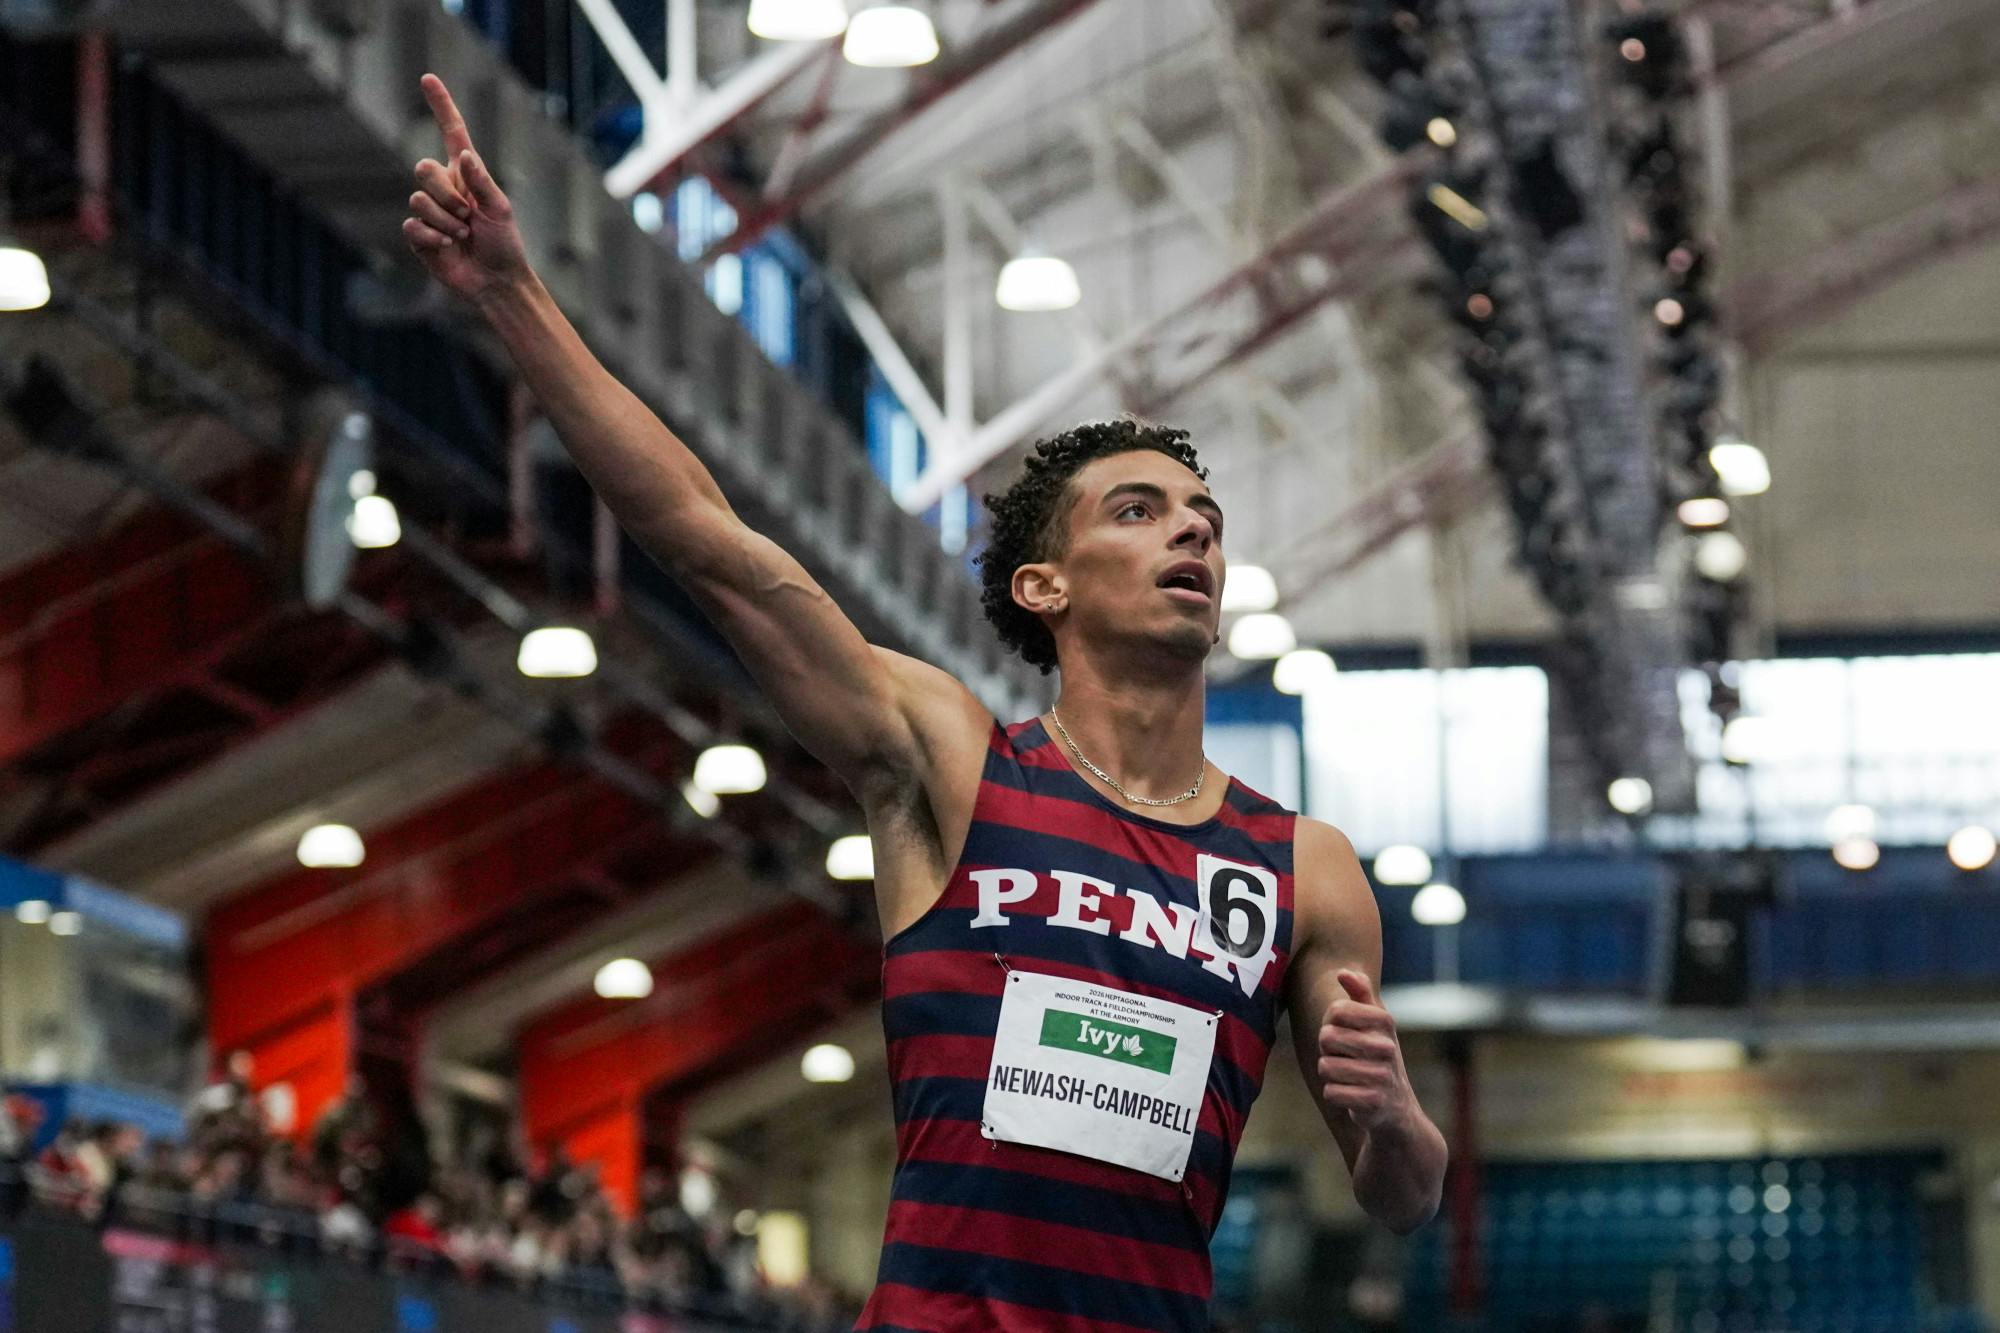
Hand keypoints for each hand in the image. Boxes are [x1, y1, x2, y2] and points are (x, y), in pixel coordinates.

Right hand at [403, 73, 532, 302]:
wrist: (496, 281)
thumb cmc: (504, 244)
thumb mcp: (499, 209)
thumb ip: (481, 181)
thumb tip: (463, 155)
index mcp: (466, 175)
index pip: (451, 132)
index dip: (441, 105)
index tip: (428, 78)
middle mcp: (445, 188)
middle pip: (423, 168)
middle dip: (446, 195)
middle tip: (469, 217)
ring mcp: (429, 211)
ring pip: (418, 199)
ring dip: (445, 221)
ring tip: (463, 236)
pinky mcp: (418, 235)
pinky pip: (412, 225)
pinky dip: (432, 237)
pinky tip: (448, 247)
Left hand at [1316, 969, 1416, 1135]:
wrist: (1397, 1107)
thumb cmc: (1378, 1057)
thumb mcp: (1374, 1023)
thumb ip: (1360, 994)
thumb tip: (1342, 971)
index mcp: (1385, 1023)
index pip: (1337, 1010)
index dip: (1330, 1023)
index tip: (1344, 1031)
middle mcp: (1387, 1048)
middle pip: (1327, 1037)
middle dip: (1328, 1050)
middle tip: (1345, 1057)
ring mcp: (1382, 1076)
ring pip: (1325, 1066)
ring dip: (1330, 1073)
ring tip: (1348, 1076)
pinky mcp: (1374, 1103)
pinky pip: (1331, 1092)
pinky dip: (1334, 1094)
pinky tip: (1350, 1095)